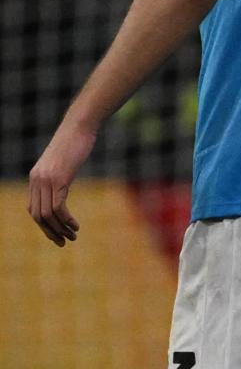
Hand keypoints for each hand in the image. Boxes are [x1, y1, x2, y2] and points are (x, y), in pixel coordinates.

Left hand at [28, 123, 95, 246]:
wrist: (79, 126)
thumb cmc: (75, 140)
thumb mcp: (63, 161)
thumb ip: (59, 174)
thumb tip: (62, 184)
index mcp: (35, 177)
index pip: (33, 209)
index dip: (44, 225)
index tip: (57, 233)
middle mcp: (37, 180)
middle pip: (38, 215)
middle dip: (50, 232)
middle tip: (64, 242)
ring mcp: (46, 180)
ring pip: (47, 214)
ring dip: (59, 229)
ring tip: (72, 236)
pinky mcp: (59, 179)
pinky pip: (58, 207)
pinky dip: (66, 220)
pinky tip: (76, 225)